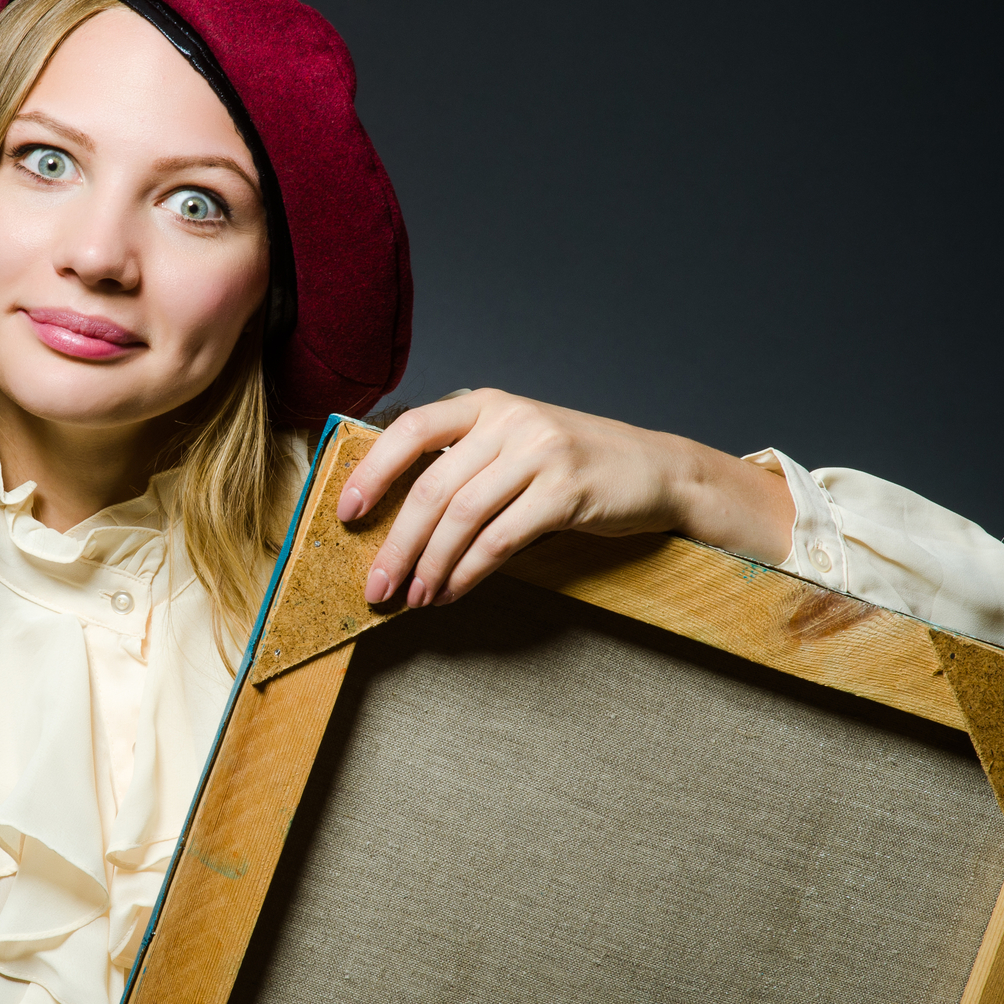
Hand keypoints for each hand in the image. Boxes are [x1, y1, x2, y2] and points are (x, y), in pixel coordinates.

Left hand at [337, 389, 793, 607]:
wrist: (657, 469)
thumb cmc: (573, 464)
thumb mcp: (514, 443)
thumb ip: (464, 463)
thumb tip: (394, 517)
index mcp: (485, 404)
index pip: (412, 429)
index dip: (373, 471)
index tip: (347, 514)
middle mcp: (509, 420)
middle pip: (433, 488)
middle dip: (397, 544)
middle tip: (376, 587)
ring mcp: (540, 452)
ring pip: (462, 517)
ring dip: (430, 566)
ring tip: (413, 599)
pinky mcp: (566, 490)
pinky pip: (501, 539)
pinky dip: (469, 572)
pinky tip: (452, 592)